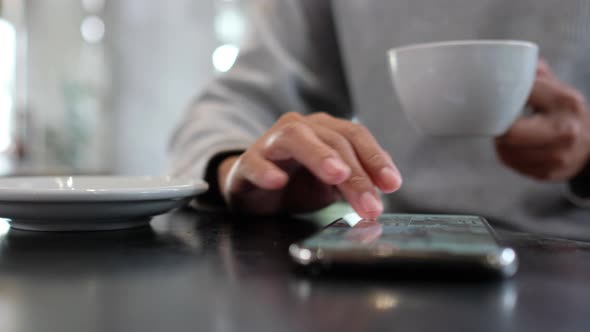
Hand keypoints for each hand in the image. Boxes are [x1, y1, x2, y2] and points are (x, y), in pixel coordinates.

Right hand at [217, 112, 401, 217]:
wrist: (253, 187)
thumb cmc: (296, 181)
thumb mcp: (332, 183)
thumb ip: (356, 181)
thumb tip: (384, 191)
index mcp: (324, 130)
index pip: (355, 136)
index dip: (375, 158)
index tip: (392, 183)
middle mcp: (299, 128)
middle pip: (333, 142)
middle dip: (356, 174)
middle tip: (370, 203)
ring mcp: (271, 142)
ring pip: (295, 139)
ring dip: (319, 156)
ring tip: (336, 175)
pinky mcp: (247, 162)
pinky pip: (255, 162)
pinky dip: (266, 171)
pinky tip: (278, 182)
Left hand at [496, 61, 589, 180]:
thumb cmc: (565, 113)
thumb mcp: (557, 90)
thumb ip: (536, 75)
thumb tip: (514, 58)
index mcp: (564, 102)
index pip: (519, 97)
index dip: (502, 98)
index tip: (495, 98)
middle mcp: (564, 131)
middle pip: (509, 134)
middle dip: (499, 128)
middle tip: (499, 123)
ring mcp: (557, 156)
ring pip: (506, 151)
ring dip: (501, 143)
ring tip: (508, 135)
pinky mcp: (547, 173)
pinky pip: (512, 164)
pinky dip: (508, 155)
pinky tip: (515, 148)